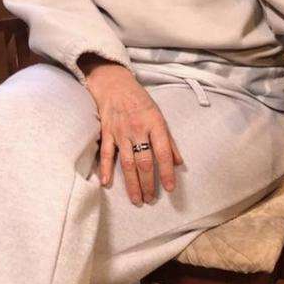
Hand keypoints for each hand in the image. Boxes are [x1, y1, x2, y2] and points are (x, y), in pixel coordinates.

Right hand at [81, 61, 183, 204]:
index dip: (167, 172)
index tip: (170, 188)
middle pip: (144, 162)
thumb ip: (168, 140)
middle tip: (150, 199)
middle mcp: (138, 129)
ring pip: (127, 163)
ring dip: (132, 183)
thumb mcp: (159, 115)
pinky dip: (106, 169)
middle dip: (148, 184)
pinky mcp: (107, 132)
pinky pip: (106, 153)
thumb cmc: (140, 100)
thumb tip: (178, 162)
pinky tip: (107, 183)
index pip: (163, 152)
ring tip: (137, 199)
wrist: (115, 84)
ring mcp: (120, 131)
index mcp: (154, 124)